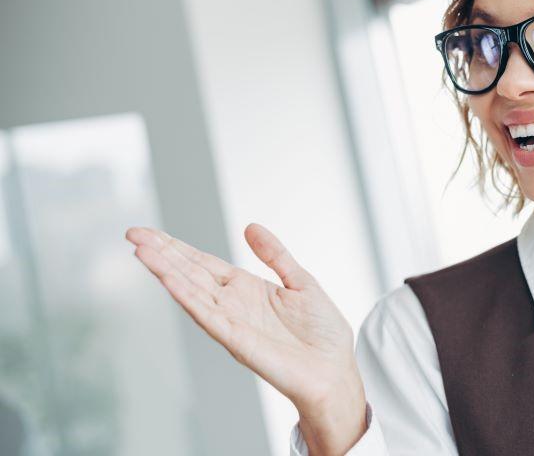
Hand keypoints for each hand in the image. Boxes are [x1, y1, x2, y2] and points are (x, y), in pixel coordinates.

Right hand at [125, 223, 367, 453]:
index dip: (178, 247)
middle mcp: (233, 304)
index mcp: (247, 289)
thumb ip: (276, 255)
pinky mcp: (236, 340)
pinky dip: (186, 296)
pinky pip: (207, 314)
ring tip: (141, 249)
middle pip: (190, 273)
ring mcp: (231, 322)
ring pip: (191, 291)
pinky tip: (168, 278)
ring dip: (165, 270)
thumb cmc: (322, 334)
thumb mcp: (301, 281)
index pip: (203, 263)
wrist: (335, 371)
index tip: (151, 232)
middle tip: (133, 232)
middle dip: (161, 253)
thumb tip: (250, 227)